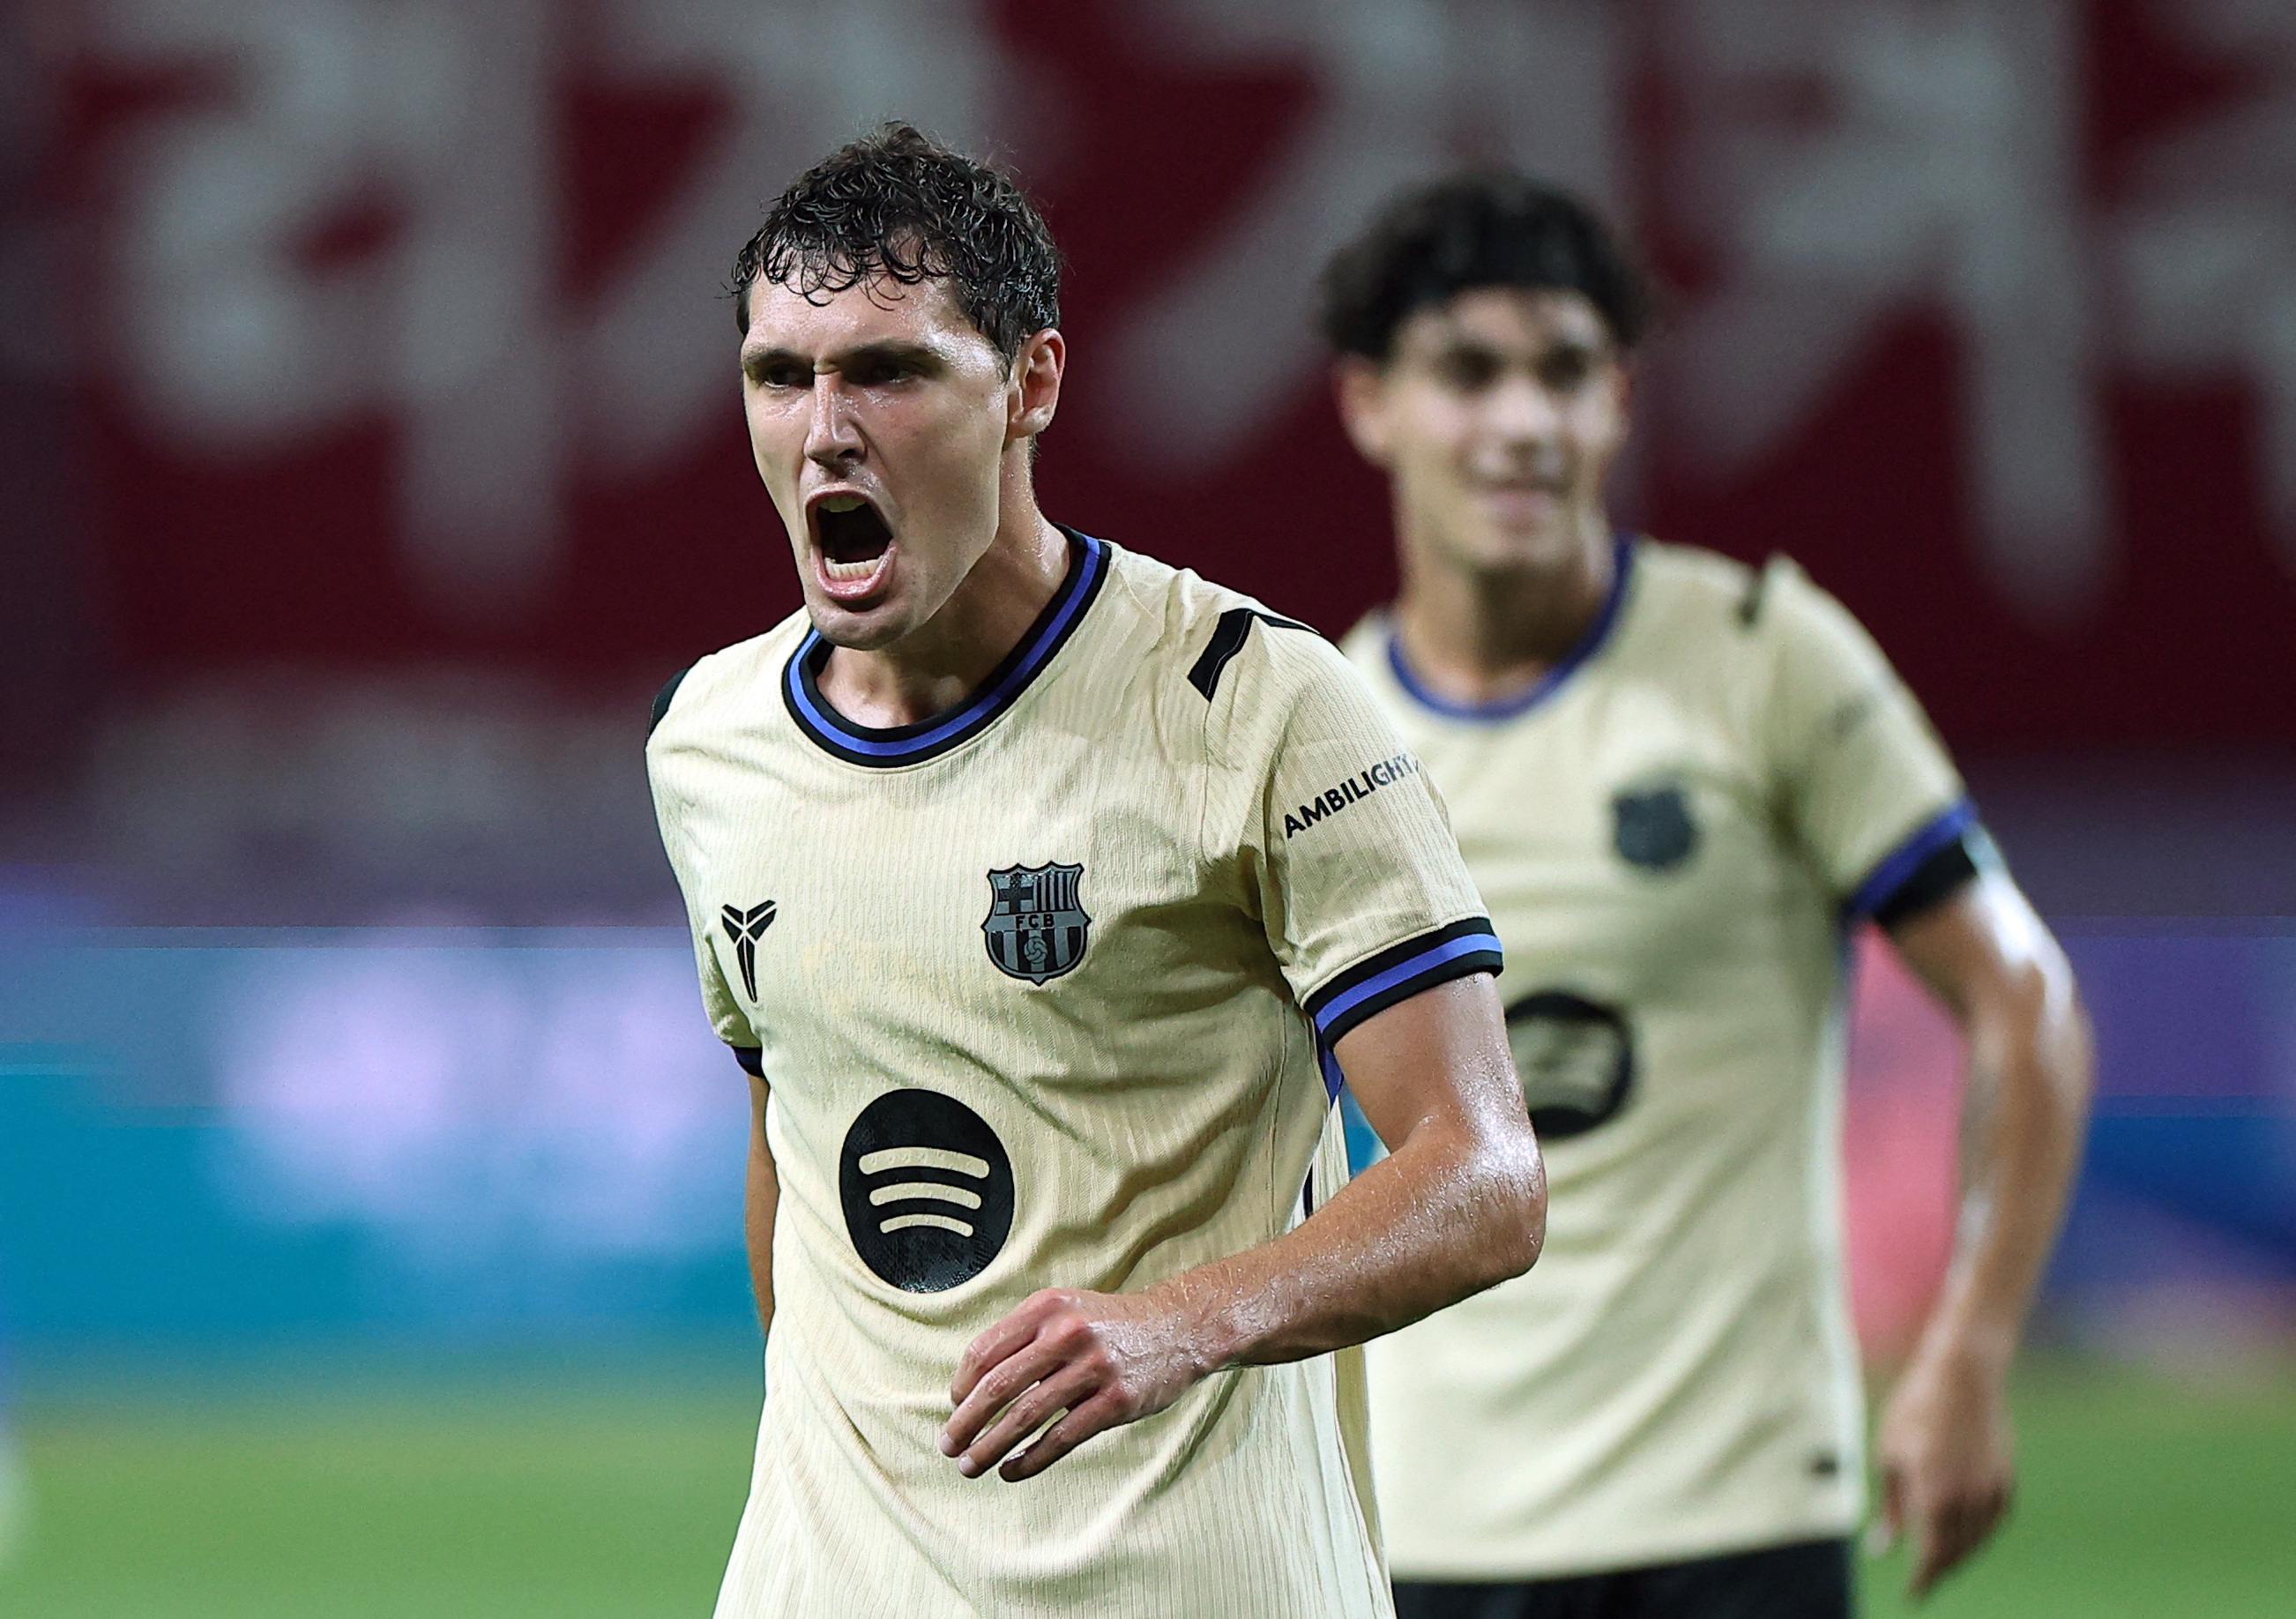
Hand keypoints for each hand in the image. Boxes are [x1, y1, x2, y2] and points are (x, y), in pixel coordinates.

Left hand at [940, 1287, 1213, 1482]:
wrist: (1177, 1328)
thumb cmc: (1108, 1325)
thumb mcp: (1064, 1311)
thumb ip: (1023, 1338)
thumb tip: (970, 1389)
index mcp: (1046, 1308)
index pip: (985, 1350)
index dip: (961, 1385)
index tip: (955, 1407)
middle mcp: (1067, 1333)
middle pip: (999, 1386)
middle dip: (965, 1422)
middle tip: (947, 1446)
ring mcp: (1093, 1367)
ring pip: (1026, 1416)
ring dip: (990, 1447)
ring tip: (970, 1466)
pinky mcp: (1115, 1400)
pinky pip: (1061, 1438)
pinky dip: (1030, 1459)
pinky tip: (1011, 1470)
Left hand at [1871, 1344, 2016, 1599]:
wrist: (1963, 1375)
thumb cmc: (1915, 1409)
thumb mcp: (1889, 1455)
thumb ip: (1890, 1507)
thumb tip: (1884, 1548)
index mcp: (1935, 1495)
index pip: (1931, 1555)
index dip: (1923, 1580)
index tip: (1913, 1596)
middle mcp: (1968, 1499)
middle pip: (1955, 1553)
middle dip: (1939, 1571)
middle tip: (1924, 1582)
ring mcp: (1992, 1490)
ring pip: (1977, 1541)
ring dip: (1958, 1556)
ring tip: (1940, 1563)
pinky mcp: (2006, 1479)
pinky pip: (1992, 1521)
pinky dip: (1977, 1535)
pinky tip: (1964, 1535)